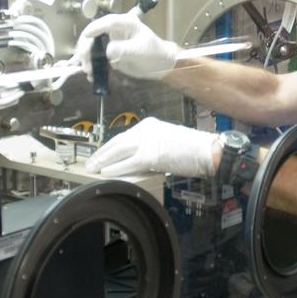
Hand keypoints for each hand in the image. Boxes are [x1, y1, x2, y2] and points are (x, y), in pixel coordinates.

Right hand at [75, 14, 179, 79]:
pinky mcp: (110, 53)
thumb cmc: (154, 53)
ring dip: (86, 58)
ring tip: (88, 71)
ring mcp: (111, 42)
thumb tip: (107, 51)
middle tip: (85, 62)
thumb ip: (122, 49)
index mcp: (125, 23)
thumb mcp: (139, 50)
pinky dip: (92, 65)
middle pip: (93, 34)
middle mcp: (115, 30)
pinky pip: (96, 58)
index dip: (94, 28)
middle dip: (86, 48)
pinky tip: (92, 75)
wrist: (161, 65)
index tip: (86, 37)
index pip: (106, 22)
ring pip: (92, 47)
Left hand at [85, 117, 217, 177]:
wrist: (206, 150)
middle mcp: (145, 130)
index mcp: (149, 125)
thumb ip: (150, 146)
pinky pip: (128, 162)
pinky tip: (106, 172)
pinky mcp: (150, 155)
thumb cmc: (191, 149)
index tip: (101, 154)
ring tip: (93, 168)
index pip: (124, 136)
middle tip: (90, 161)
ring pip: (118, 150)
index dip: (110, 147)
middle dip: (102, 153)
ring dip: (104, 160)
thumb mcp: (166, 141)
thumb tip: (135, 160)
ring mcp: (147, 141)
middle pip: (117, 141)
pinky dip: (116, 168)